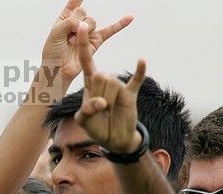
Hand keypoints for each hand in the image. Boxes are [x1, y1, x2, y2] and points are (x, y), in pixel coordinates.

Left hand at [42, 0, 132, 83]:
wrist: (58, 69)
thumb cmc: (53, 52)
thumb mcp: (56, 32)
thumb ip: (70, 22)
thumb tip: (85, 23)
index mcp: (65, 19)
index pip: (73, 5)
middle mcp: (77, 24)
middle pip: (83, 12)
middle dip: (76, 22)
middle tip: (68, 35)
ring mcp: (87, 32)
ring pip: (92, 21)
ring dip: (84, 31)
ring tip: (73, 41)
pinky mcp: (95, 41)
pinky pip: (110, 30)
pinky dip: (120, 24)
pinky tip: (130, 17)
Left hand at [74, 22, 145, 153]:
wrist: (114, 138)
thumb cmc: (95, 127)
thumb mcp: (84, 121)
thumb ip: (87, 111)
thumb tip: (102, 102)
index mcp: (89, 83)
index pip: (86, 60)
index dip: (83, 45)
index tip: (81, 27)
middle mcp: (104, 80)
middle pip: (100, 76)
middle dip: (98, 96)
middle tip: (100, 109)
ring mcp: (118, 85)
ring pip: (112, 83)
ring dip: (109, 100)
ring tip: (109, 110)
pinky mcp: (130, 92)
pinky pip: (136, 79)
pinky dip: (139, 71)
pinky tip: (141, 60)